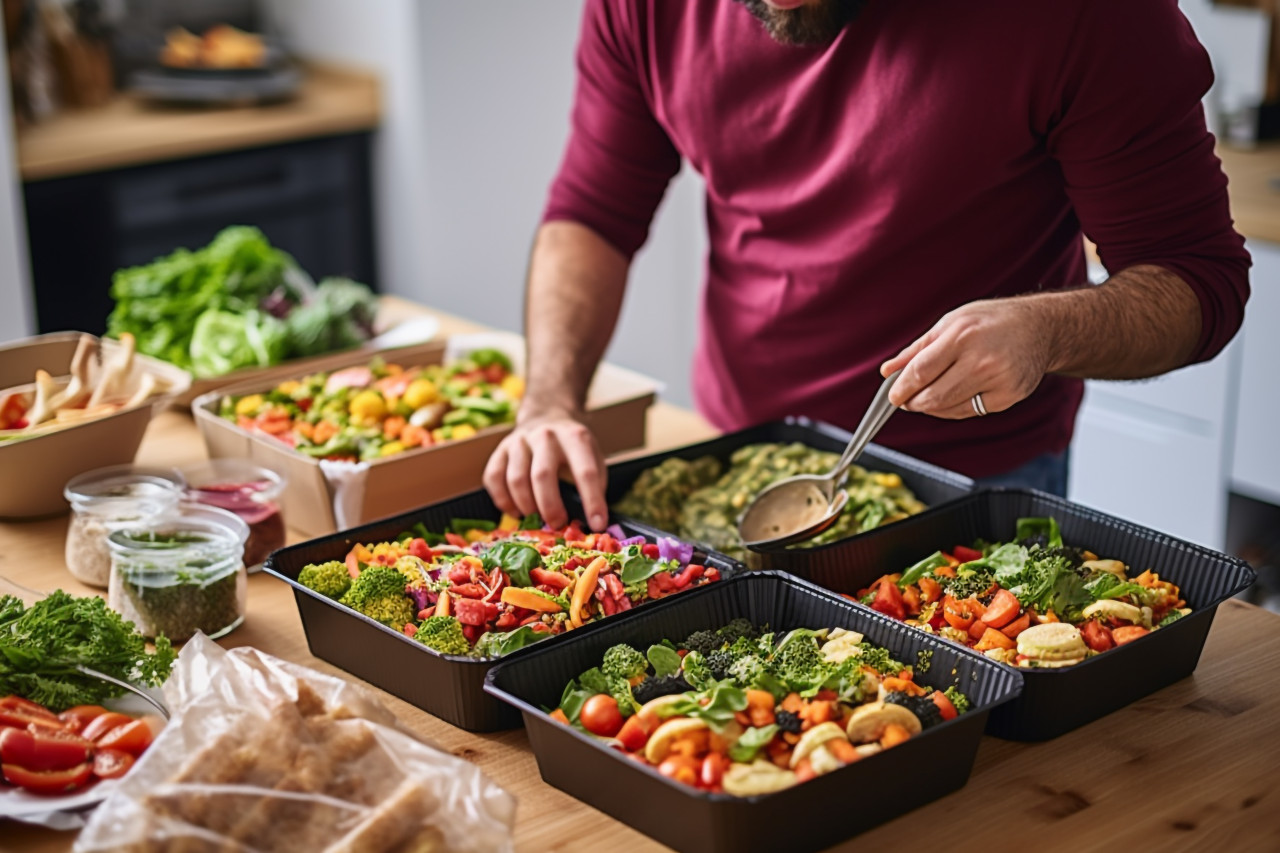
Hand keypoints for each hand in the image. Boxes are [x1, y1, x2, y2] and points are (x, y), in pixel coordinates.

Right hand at [483, 406, 608, 530]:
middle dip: (550, 507)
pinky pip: (494, 478)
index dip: (592, 501)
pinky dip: (504, 501)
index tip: (597, 525)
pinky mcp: (500, 449)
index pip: (585, 472)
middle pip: (542, 475)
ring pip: (516, 479)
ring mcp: (519, 440)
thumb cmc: (572, 449)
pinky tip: (516, 511)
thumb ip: (593, 485)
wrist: (546, 417)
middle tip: (557, 524)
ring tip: (536, 518)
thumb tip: (590, 521)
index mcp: (575, 437)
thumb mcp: (592, 458)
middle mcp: (545, 435)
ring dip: (526, 506)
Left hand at [881, 297, 1055, 418]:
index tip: (893, 395)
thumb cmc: (989, 322)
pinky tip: (950, 397)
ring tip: (924, 398)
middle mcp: (982, 360)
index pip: (920, 371)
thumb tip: (887, 371)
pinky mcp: (1010, 396)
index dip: (901, 388)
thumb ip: (917, 349)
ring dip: (930, 407)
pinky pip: (970, 411)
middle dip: (912, 402)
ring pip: (949, 408)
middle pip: (933, 396)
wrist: (1039, 328)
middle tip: (905, 400)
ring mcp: (999, 381)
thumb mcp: (950, 323)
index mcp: (962, 336)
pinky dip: (953, 409)